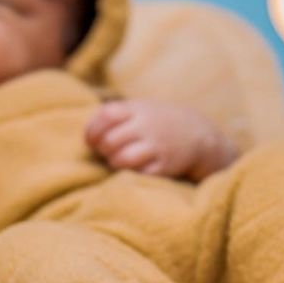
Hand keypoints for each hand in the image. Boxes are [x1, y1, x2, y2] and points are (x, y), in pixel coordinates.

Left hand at [84, 99, 213, 178]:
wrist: (196, 133)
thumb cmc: (156, 122)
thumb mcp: (138, 109)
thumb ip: (113, 115)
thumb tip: (87, 135)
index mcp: (137, 109)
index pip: (106, 116)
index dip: (92, 130)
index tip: (91, 141)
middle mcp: (147, 125)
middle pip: (110, 141)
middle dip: (103, 150)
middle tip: (107, 152)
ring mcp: (157, 145)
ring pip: (122, 159)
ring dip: (114, 163)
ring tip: (118, 161)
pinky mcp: (165, 165)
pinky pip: (139, 173)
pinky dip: (132, 173)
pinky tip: (135, 168)